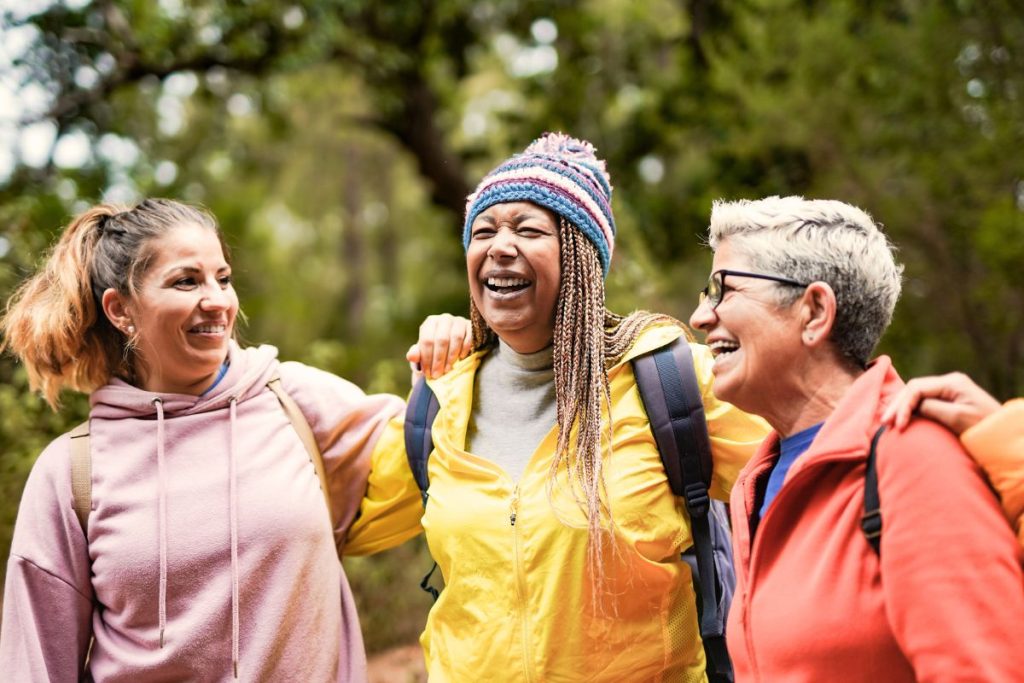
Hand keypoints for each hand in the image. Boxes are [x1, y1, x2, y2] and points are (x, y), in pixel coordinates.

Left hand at [406, 313, 473, 379]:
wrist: (451, 343)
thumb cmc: (434, 348)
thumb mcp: (423, 352)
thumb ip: (416, 354)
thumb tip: (411, 356)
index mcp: (430, 322)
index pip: (427, 340)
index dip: (427, 358)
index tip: (427, 373)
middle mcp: (444, 318)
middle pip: (441, 339)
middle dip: (439, 359)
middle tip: (437, 374)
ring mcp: (458, 321)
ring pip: (456, 338)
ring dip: (451, 356)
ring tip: (447, 369)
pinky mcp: (470, 326)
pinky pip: (468, 337)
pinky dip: (464, 349)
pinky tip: (460, 359)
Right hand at [881, 372, 1000, 434]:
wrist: (1005, 436)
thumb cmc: (984, 428)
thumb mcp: (957, 418)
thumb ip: (931, 408)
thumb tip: (913, 407)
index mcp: (952, 382)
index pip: (917, 388)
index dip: (903, 405)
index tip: (898, 425)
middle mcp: (949, 382)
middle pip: (914, 389)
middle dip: (898, 405)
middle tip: (885, 423)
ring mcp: (949, 391)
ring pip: (916, 394)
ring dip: (902, 407)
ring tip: (889, 421)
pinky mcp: (949, 401)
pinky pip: (923, 401)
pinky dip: (910, 409)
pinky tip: (901, 418)